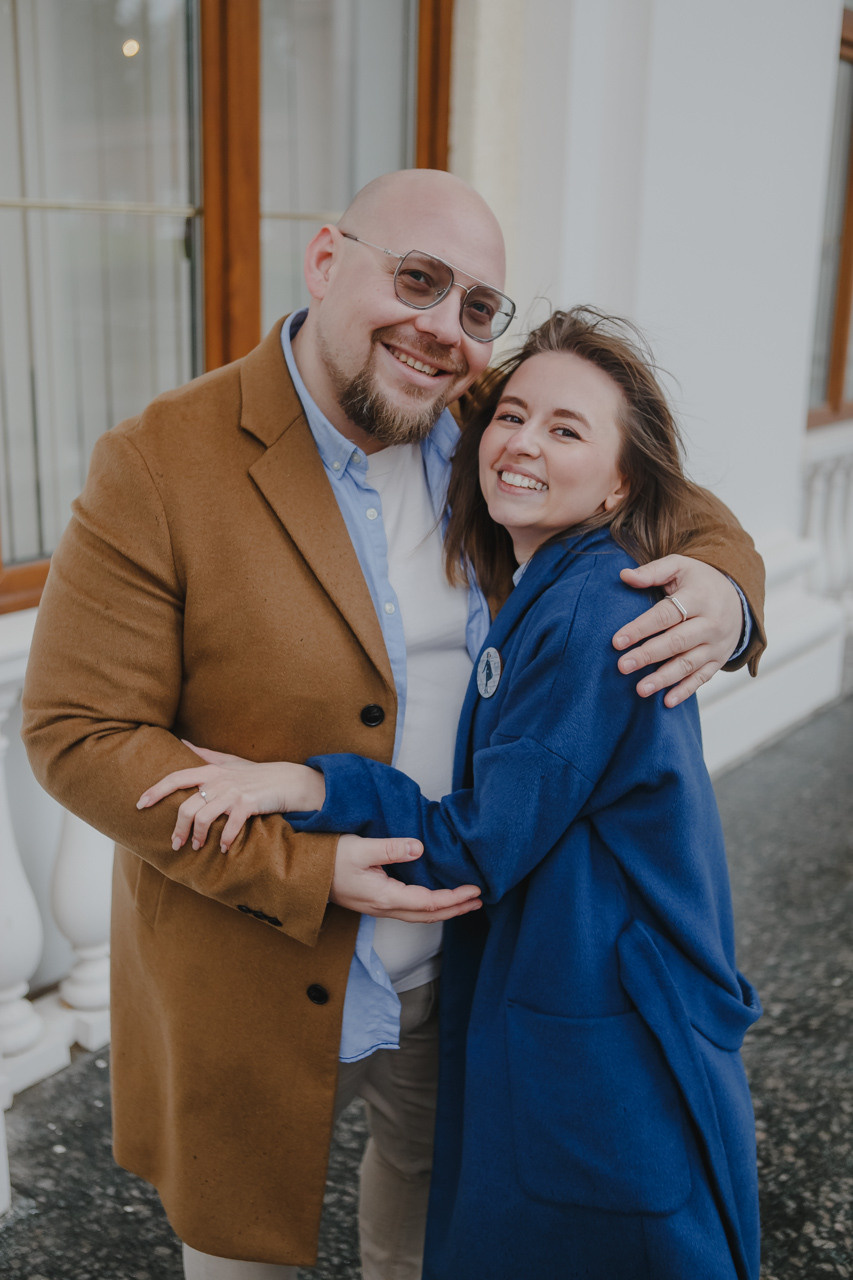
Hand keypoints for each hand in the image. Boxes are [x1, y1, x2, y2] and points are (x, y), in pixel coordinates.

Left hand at [137, 742, 325, 851]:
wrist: (288, 781)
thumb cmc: (256, 774)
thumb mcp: (229, 761)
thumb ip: (205, 754)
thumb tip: (182, 742)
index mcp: (211, 771)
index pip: (176, 778)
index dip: (156, 790)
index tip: (140, 804)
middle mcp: (219, 780)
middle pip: (186, 806)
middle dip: (178, 828)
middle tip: (176, 844)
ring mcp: (233, 792)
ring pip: (203, 817)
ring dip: (197, 836)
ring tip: (197, 847)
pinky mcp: (248, 804)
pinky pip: (229, 825)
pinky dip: (224, 839)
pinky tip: (223, 848)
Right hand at [331, 833, 482, 921]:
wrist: (301, 873)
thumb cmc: (327, 858)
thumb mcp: (360, 848)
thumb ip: (390, 849)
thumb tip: (419, 848)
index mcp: (384, 897)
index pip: (429, 903)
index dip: (454, 899)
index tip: (474, 890)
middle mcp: (383, 907)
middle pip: (427, 916)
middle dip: (455, 909)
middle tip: (478, 901)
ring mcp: (378, 908)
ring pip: (418, 915)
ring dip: (443, 910)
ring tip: (463, 902)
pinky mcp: (374, 902)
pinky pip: (408, 910)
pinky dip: (427, 906)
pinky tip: (433, 897)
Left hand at [612, 556, 743, 706]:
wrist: (738, 597)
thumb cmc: (699, 581)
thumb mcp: (680, 566)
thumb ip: (652, 571)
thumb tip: (624, 575)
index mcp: (699, 597)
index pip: (666, 615)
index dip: (641, 628)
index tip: (617, 641)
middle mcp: (711, 623)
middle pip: (676, 642)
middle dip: (648, 655)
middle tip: (622, 666)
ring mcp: (717, 644)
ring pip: (688, 664)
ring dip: (664, 678)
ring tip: (640, 689)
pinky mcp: (719, 660)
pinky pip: (703, 678)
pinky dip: (686, 691)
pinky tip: (667, 702)